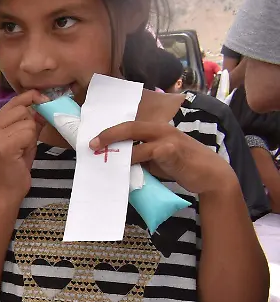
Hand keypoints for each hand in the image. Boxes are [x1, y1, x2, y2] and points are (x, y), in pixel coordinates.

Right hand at [0, 90, 46, 200]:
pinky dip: (31, 143)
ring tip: (23, 149)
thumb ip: (29, 121)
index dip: (32, 97)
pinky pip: (29, 133)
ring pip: (28, 122)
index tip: (45, 100)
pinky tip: (22, 154)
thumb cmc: (15, 166)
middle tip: (27, 141)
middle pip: (23, 109)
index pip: (15, 101)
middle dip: (32, 123)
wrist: (6, 190)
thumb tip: (43, 105)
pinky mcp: (3, 146)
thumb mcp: (23, 139)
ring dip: (32, 135)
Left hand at [90, 121, 237, 195]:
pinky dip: (132, 159)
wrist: (210, 175)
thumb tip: (118, 161)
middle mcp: (161, 129)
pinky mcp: (171, 149)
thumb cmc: (181, 166)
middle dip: (108, 134)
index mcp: (157, 129)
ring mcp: (167, 137)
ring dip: (116, 145)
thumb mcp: (157, 160)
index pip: (130, 125)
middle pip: (130, 126)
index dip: (111, 130)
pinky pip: (146, 152)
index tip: (94, 138)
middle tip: (92, 144)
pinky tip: (123, 167)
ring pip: (135, 135)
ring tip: (101, 155)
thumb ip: (141, 155)